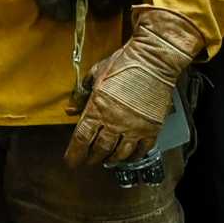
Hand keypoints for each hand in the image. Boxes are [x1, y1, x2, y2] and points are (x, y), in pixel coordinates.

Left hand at [64, 5, 202, 168]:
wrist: (153, 60)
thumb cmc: (123, 63)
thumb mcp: (95, 75)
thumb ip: (81, 95)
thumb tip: (70, 110)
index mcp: (97, 109)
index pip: (81, 139)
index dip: (74, 154)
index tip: (71, 162)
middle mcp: (115, 122)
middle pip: (100, 149)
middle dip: (91, 158)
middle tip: (88, 161)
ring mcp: (135, 126)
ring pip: (121, 153)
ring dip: (112, 160)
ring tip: (107, 161)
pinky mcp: (152, 126)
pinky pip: (143, 149)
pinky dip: (134, 156)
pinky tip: (129, 156)